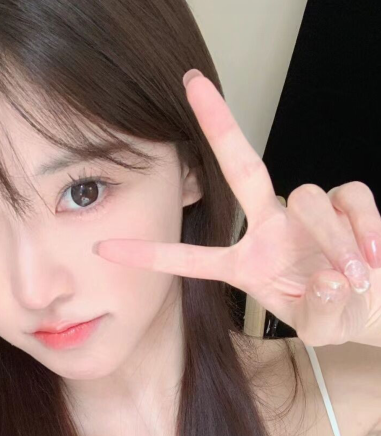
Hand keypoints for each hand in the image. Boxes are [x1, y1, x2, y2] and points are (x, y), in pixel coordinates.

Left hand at [93, 69, 380, 346]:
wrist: (375, 303)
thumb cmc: (335, 312)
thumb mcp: (320, 327)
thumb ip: (320, 313)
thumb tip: (329, 277)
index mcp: (246, 264)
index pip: (191, 258)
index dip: (151, 254)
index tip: (105, 248)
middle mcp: (269, 227)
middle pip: (241, 166)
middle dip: (218, 124)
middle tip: (191, 83)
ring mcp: (305, 211)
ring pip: (306, 197)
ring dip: (333, 239)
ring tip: (355, 275)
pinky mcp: (343, 200)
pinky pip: (349, 199)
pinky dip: (364, 229)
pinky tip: (373, 255)